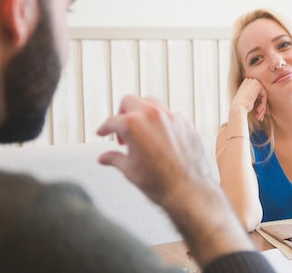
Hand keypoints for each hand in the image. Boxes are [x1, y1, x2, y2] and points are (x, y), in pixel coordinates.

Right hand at [96, 95, 210, 206]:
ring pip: (151, 103)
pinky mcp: (185, 123)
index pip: (112, 121)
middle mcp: (153, 116)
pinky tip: (158, 137)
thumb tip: (105, 158)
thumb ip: (114, 159)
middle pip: (129, 101)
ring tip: (139, 132)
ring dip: (141, 113)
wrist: (188, 190)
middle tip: (121, 131)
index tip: (103, 132)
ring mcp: (171, 117)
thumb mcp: (129, 170)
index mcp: (133, 125)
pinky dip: (160, 122)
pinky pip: (169, 115)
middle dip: (121, 114)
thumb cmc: (161, 183)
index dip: (104, 128)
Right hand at [231, 78, 268, 120]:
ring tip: (259, 116)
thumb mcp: (248, 101)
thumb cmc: (240, 108)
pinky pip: (264, 95)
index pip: (256, 93)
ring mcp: (253, 82)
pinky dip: (263, 104)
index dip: (259, 103)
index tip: (259, 112)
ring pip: (263, 95)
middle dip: (262, 106)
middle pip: (260, 94)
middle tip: (261, 116)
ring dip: (263, 107)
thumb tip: (266, 105)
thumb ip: (255, 99)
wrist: (237, 108)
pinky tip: (258, 110)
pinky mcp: (258, 85)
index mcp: (245, 84)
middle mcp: (249, 81)